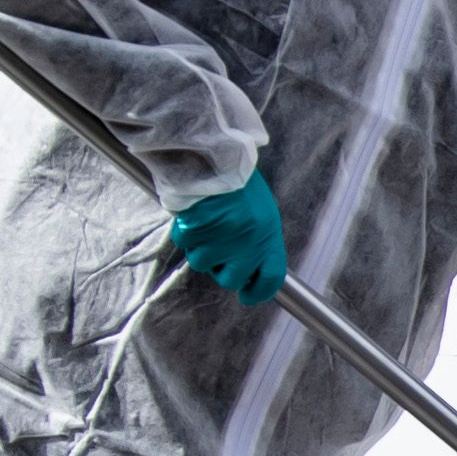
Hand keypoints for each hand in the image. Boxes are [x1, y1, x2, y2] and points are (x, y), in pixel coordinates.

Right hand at [164, 174, 285, 301]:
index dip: (259, 292)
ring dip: (201, 247)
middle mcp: (248, 245)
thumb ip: (257, 239)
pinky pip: (185, 243)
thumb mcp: (260, 211)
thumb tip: (248, 265)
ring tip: (206, 223)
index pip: (271, 278)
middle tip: (218, 250)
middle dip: (222, 269)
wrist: (217, 159)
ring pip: (203, 263)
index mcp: (268, 236)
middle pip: (231, 280)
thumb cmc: (239, 183)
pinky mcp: (197, 233)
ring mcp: (221, 241)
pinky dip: (185, 231)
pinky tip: (193, 214)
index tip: (248, 296)